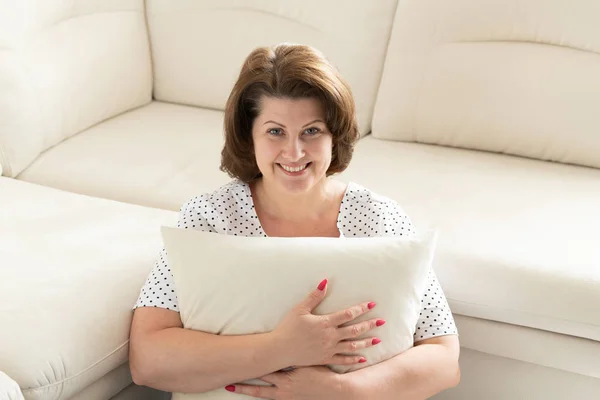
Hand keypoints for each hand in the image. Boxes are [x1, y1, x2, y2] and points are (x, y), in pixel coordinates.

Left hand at [226, 366, 346, 399]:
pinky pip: (272, 398)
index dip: (250, 370)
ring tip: (233, 388)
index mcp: (286, 378)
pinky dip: (264, 396)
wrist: (334, 390)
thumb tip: (282, 346)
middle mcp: (283, 390)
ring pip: (263, 395)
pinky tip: (254, 394)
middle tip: (228, 384)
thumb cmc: (321, 373)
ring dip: (249, 391)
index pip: (264, 373)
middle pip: (258, 389)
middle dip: (243, 387)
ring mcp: (285, 398)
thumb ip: (294, 355)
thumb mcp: (307, 361)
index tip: (237, 367)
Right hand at [271, 279, 384, 367]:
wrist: (279, 349)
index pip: (348, 314)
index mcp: (325, 322)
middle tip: (382, 321)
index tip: (372, 304)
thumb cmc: (288, 327)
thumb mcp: (300, 309)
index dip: (361, 308)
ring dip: (366, 342)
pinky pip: (343, 360)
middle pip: (354, 330)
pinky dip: (354, 359)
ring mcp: (329, 349)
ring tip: (377, 340)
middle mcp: (330, 336)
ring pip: (352, 346)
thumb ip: (314, 296)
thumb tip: (325, 281)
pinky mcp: (325, 359)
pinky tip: (362, 358)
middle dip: (369, 325)